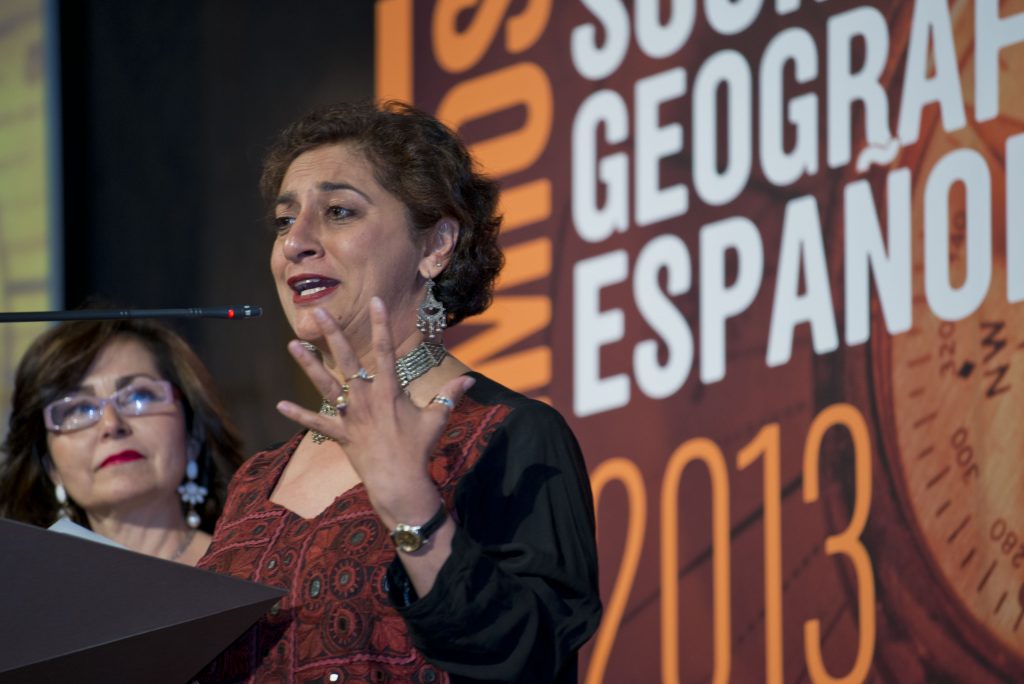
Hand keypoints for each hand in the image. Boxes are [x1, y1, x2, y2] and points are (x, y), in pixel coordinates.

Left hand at [276, 297, 474, 523]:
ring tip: (293, 344)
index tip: (375, 301)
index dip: (381, 324)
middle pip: (347, 360)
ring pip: (325, 385)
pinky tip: (280, 404)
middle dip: (333, 334)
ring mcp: (351, 416)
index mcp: (389, 391)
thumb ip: (450, 396)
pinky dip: (299, 415)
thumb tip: (471, 381)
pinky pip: (316, 423)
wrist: (399, 482)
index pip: (385, 350)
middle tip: (319, 312)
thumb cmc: (419, 449)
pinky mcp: (340, 434)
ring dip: (309, 364)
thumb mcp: (437, 419)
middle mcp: (366, 398)